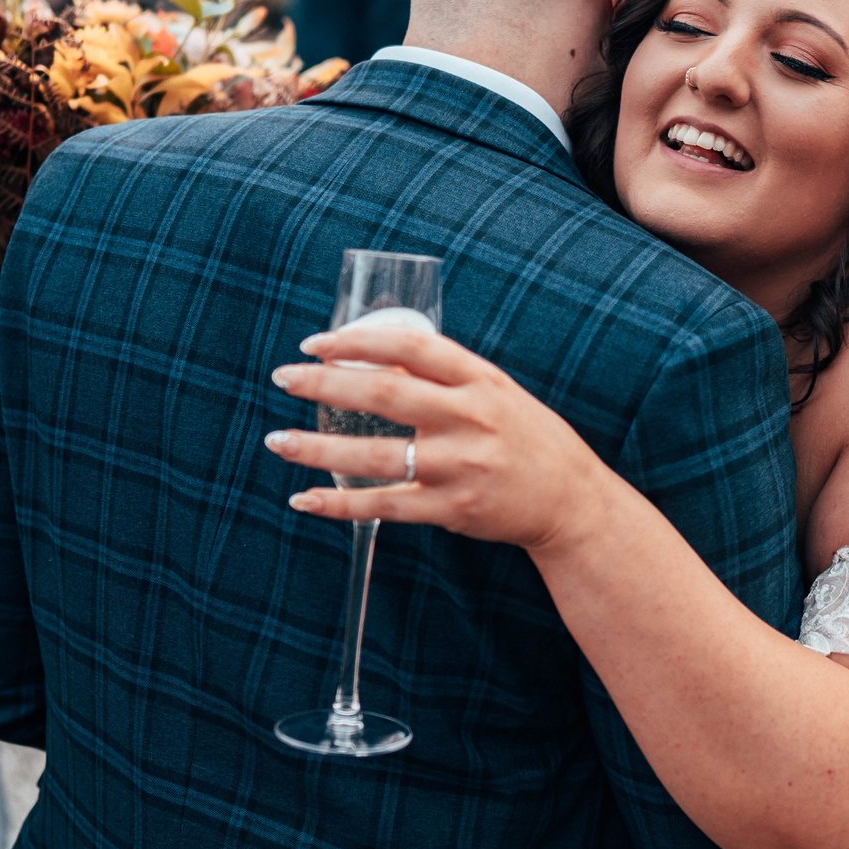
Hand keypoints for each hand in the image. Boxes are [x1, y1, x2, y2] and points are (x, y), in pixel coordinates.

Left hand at [267, 321, 610, 555]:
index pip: (412, 347)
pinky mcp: (452, 508)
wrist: (571, 500)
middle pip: (384, 393)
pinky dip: (340, 503)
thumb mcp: (496, 392)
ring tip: (277, 440)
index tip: (315, 342)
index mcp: (481, 380)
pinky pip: (385, 505)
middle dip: (325, 383)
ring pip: (375, 455)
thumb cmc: (527, 439)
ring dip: (318, 446)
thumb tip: (376, 353)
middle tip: (283, 377)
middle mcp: (470, 419)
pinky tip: (305, 498)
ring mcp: (460, 466)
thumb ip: (445, 376)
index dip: (358, 340)